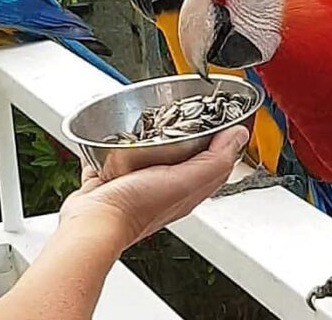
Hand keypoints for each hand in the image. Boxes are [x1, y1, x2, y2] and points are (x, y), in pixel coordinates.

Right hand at [59, 126, 249, 248]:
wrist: (94, 222)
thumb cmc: (137, 208)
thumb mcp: (186, 181)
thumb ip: (215, 160)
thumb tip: (238, 136)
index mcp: (188, 188)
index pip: (216, 160)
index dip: (223, 137)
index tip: (223, 115)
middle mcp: (165, 185)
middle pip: (184, 152)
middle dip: (188, 130)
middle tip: (189, 109)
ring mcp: (137, 181)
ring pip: (150, 151)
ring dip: (152, 134)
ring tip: (154, 115)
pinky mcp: (111, 177)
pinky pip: (117, 154)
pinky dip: (118, 141)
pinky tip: (116, 130)